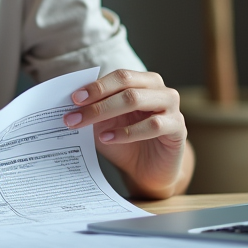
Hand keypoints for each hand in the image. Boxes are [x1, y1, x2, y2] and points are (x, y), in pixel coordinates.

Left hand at [63, 69, 191, 197]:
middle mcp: (160, 89)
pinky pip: (152, 125)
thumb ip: (93, 110)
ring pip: (136, 100)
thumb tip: (69, 102)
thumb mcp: (105, 124)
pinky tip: (107, 138)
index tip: (73, 98)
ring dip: (105, 111)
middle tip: (73, 114)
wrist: (148, 170)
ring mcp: (171, 107)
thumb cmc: (126, 143)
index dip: (95, 86)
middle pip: (125, 85)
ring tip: (84, 125)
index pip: (119, 76)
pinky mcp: (178, 128)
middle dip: (96, 99)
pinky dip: (126, 132)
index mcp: (143, 82)